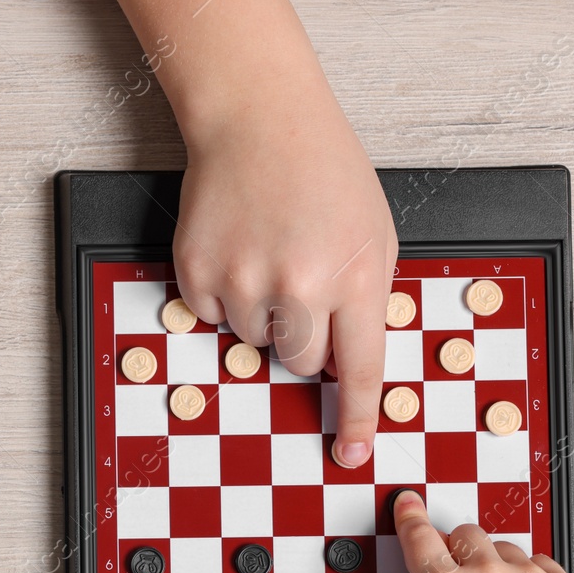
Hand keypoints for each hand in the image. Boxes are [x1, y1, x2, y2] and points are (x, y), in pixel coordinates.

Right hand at [173, 101, 395, 468]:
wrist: (258, 119)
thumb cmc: (322, 171)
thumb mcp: (374, 232)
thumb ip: (367, 299)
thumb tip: (347, 364)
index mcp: (356, 275)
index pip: (360, 369)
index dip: (357, 418)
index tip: (352, 453)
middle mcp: (300, 284)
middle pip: (302, 363)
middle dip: (306, 340)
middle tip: (303, 286)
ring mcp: (244, 281)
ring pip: (256, 342)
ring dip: (263, 312)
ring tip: (270, 253)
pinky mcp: (199, 274)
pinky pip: (213, 319)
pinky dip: (225, 295)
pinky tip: (238, 250)